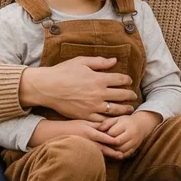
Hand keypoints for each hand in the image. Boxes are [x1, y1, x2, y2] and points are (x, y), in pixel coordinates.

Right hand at [18, 57, 136, 122]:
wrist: (47, 88)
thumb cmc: (63, 72)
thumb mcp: (81, 62)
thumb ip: (99, 62)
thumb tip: (114, 61)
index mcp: (99, 79)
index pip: (120, 80)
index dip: (127, 80)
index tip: (129, 81)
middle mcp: (98, 93)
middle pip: (121, 95)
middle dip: (130, 95)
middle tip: (134, 96)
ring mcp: (92, 106)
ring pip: (115, 110)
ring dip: (124, 109)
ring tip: (129, 109)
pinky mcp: (85, 115)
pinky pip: (102, 120)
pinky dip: (110, 119)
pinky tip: (114, 118)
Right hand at [30, 118, 128, 158]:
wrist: (53, 134)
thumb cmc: (69, 126)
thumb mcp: (83, 122)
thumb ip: (95, 124)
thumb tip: (107, 125)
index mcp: (89, 131)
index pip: (104, 136)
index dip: (113, 139)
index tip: (122, 142)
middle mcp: (87, 140)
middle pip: (103, 147)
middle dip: (113, 151)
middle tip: (123, 155)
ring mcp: (83, 146)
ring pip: (98, 152)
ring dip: (108, 155)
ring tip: (118, 158)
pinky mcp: (80, 151)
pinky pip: (92, 155)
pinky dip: (99, 157)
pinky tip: (105, 160)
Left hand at [99, 110, 160, 157]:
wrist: (142, 125)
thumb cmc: (125, 121)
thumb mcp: (116, 119)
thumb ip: (106, 123)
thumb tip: (97, 129)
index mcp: (126, 124)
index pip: (113, 133)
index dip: (104, 135)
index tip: (99, 135)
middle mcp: (132, 134)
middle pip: (117, 142)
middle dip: (108, 143)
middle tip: (101, 143)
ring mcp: (135, 142)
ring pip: (121, 150)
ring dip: (112, 150)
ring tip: (106, 147)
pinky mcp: (135, 149)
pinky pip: (125, 155)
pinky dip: (118, 155)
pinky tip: (112, 152)